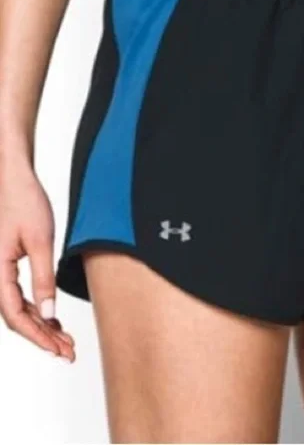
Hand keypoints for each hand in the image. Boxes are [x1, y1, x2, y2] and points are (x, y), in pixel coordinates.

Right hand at [0, 163, 74, 360]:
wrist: (14, 181)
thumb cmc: (25, 204)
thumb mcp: (40, 242)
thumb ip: (43, 279)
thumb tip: (48, 314)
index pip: (14, 314)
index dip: (37, 335)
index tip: (58, 349)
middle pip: (15, 317)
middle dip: (42, 337)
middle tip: (68, 352)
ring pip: (17, 310)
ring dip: (40, 326)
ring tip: (65, 341)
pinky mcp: (6, 268)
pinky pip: (18, 297)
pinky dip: (36, 311)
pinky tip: (54, 320)